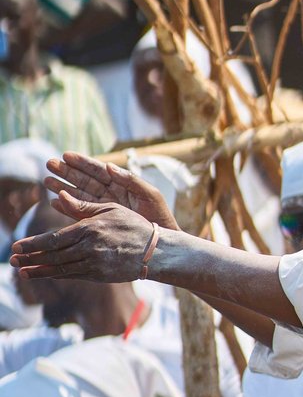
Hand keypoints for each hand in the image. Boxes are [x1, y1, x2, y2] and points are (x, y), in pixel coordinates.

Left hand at [11, 200, 154, 283]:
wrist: (156, 252)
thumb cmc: (134, 226)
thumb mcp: (110, 209)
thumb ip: (83, 207)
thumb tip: (60, 196)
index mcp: (89, 228)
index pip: (54, 238)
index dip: (33, 244)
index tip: (17, 246)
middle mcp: (88, 247)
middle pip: (53, 255)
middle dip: (30, 258)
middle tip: (12, 260)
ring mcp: (94, 264)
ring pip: (60, 268)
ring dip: (39, 270)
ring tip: (22, 272)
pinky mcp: (100, 275)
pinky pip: (73, 275)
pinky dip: (57, 275)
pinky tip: (45, 274)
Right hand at [46, 152, 178, 230]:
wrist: (161, 242)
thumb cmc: (160, 216)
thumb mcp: (150, 194)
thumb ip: (131, 180)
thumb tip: (110, 165)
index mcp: (121, 184)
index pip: (98, 170)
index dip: (82, 162)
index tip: (66, 155)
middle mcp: (110, 195)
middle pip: (84, 180)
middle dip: (67, 172)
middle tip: (49, 164)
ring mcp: (103, 209)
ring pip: (79, 195)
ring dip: (63, 188)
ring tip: (47, 181)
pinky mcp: (100, 223)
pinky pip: (81, 213)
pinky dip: (68, 208)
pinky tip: (55, 202)